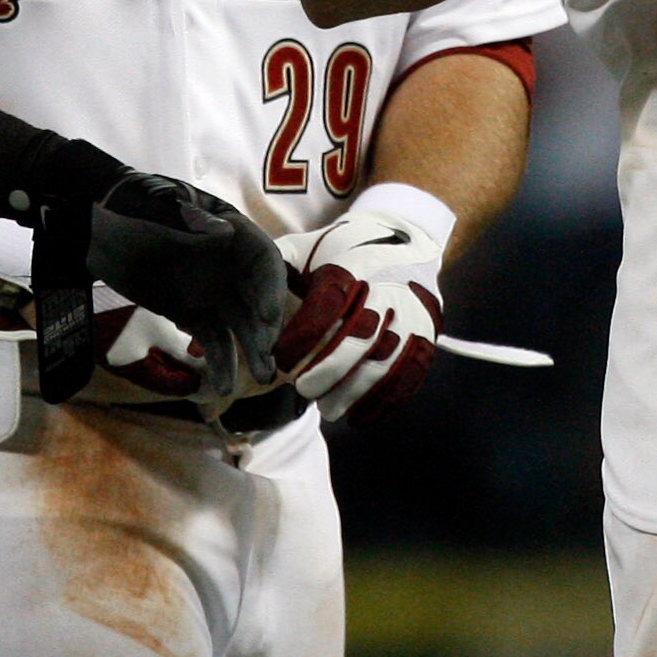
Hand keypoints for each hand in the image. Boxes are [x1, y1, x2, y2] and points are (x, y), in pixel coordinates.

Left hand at [86, 171, 289, 390]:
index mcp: (234, 234)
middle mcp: (231, 267)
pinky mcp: (192, 314)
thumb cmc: (134, 209)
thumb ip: (191, 220)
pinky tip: (222, 387)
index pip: (264, 263)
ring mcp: (213, 293)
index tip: (268, 316)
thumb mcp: (160, 209)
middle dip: (266, 329)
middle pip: (259, 300)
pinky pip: (214, 342)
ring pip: (242, 326)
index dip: (272, 289)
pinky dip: (220, 364)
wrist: (99, 231)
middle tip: (265, 355)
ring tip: (261, 377)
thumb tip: (226, 232)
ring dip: (253, 351)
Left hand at [272, 207, 445, 422]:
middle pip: (362, 335)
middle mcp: (387, 288)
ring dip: (357, 390)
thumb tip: (229, 292)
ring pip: (388, 359)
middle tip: (304, 390)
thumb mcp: (308, 248)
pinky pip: (412, 372)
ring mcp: (412, 312)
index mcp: (352, 265)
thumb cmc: (342, 252)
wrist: (405, 240)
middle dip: (331, 368)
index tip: (282, 360)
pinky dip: (387, 400)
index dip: (305, 334)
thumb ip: (273, 270)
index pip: (329, 302)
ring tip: (329, 409)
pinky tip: (361, 416)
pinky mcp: (427, 334)